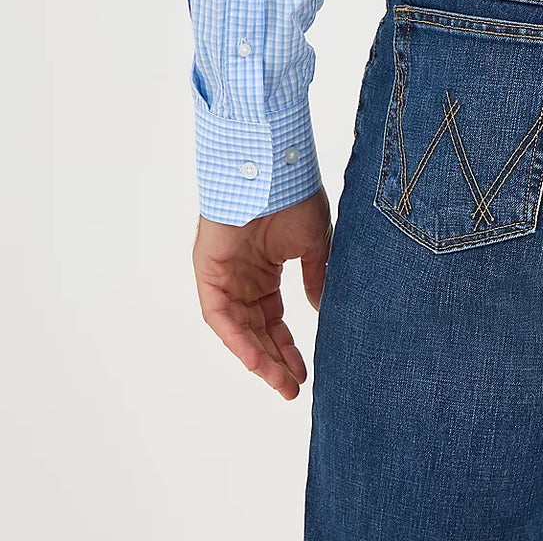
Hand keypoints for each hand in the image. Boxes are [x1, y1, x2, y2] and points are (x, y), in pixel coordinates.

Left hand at [192, 187, 332, 398]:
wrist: (273, 169)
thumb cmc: (295, 195)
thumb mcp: (314, 244)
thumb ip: (315, 278)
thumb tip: (320, 311)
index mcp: (266, 268)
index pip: (275, 318)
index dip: (289, 345)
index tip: (307, 370)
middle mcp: (244, 277)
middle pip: (258, 330)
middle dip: (276, 359)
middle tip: (295, 386)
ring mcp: (225, 276)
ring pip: (239, 329)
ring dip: (260, 357)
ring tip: (282, 383)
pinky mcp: (209, 274)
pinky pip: (220, 316)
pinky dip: (239, 340)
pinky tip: (258, 360)